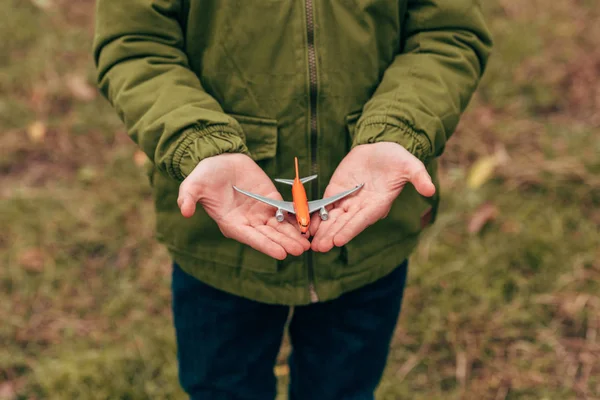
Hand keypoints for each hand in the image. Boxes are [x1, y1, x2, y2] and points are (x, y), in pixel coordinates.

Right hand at [177, 153, 309, 259]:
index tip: (281, 254)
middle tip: (300, 251)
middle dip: (284, 243)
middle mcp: (248, 222)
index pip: (251, 238)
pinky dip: (296, 219)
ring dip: (293, 235)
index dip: (266, 245)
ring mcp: (261, 212)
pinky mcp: (271, 200)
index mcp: (231, 223)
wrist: (219, 159)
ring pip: (279, 227)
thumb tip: (184, 212)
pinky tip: (308, 226)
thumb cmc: (204, 175)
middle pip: (269, 235)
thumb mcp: (193, 185)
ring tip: (307, 245)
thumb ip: (188, 198)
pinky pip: (285, 212)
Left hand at [310, 142, 434, 251]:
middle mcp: (362, 206)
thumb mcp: (410, 165)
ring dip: (322, 230)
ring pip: (333, 218)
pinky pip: (325, 206)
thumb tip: (430, 190)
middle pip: (345, 224)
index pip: (362, 220)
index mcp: (378, 204)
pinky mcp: (336, 191)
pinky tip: (306, 225)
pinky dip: (316, 215)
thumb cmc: (397, 158)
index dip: (350, 229)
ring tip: (311, 243)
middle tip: (319, 248)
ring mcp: (348, 200)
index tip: (339, 240)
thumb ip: (418, 177)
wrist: (381, 147)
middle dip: (332, 235)